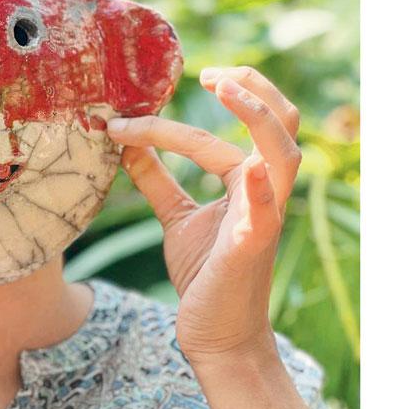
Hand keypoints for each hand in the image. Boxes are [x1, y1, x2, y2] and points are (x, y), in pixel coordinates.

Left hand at [107, 67, 301, 367]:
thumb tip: (126, 143)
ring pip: (283, 152)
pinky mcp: (252, 246)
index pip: (226, 130)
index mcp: (247, 180)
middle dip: (251, 86)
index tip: (131, 112)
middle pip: (281, 121)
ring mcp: (264, 216)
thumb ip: (157, 180)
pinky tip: (248, 170)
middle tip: (207, 72)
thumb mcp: (176, 218)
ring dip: (257, 115)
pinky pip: (266, 212)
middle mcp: (263, 191)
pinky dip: (260, 187)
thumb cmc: (205, 274)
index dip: (179, 117)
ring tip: (224, 86)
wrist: (216, 335)